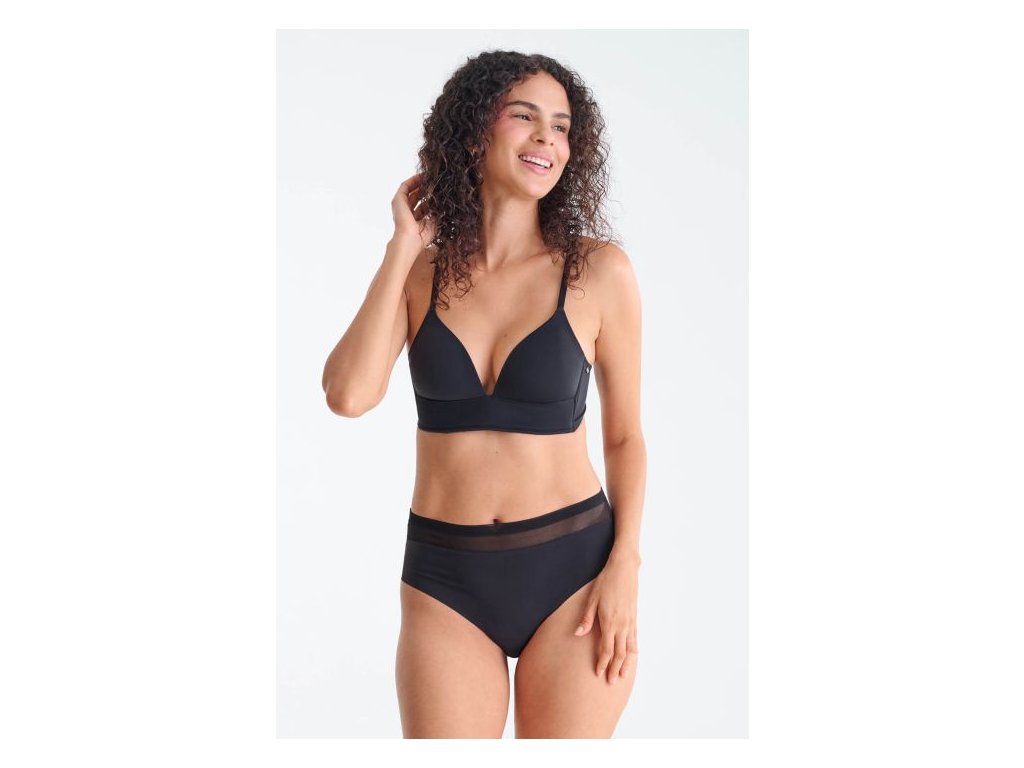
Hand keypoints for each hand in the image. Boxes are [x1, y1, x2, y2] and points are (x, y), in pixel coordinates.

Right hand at [391, 172, 436, 250]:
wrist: (410, 240)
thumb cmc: (423, 236)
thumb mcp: (435, 222)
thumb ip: (438, 211)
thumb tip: (446, 201)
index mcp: (415, 220)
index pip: (423, 205)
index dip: (431, 197)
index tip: (440, 191)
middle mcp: (406, 213)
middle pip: (417, 196)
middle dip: (427, 188)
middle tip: (437, 181)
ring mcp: (400, 206)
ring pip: (411, 190)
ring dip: (420, 182)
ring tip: (431, 176)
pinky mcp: (397, 200)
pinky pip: (405, 186)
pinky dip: (414, 180)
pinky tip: (424, 176)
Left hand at [573, 549, 639, 684]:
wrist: (624, 568)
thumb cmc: (606, 581)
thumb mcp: (592, 598)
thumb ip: (586, 619)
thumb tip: (578, 634)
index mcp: (609, 621)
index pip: (606, 649)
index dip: (602, 663)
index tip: (599, 674)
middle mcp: (622, 625)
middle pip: (619, 653)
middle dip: (614, 668)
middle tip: (611, 682)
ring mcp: (630, 621)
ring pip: (629, 648)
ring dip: (626, 663)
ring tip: (622, 676)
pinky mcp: (634, 617)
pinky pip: (635, 638)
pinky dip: (634, 649)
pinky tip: (633, 655)